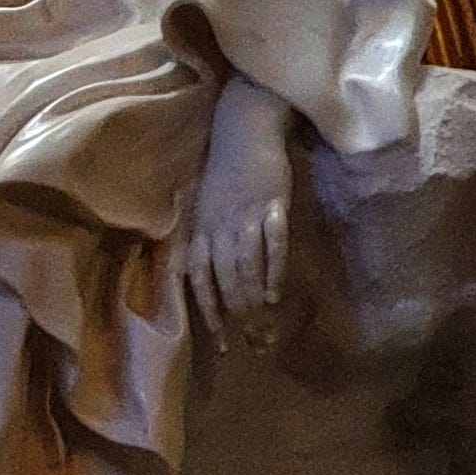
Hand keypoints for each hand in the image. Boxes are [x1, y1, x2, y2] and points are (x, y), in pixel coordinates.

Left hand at [186, 75, 293, 340]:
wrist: (244, 128)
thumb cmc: (224, 170)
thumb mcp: (203, 207)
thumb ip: (203, 242)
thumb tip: (202, 280)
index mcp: (201, 231)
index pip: (200, 282)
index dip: (210, 315)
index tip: (223, 345)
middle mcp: (219, 228)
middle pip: (226, 282)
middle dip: (239, 319)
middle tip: (255, 345)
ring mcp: (245, 217)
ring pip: (247, 269)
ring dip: (254, 303)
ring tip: (265, 329)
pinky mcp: (271, 206)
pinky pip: (272, 244)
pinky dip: (273, 271)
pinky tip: (275, 295)